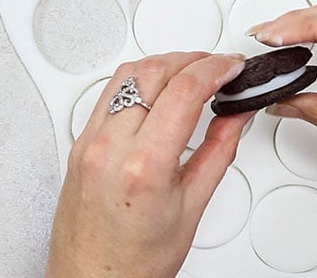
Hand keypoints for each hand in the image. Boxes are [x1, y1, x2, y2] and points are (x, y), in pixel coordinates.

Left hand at [46, 52, 252, 277]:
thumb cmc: (136, 260)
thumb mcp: (194, 204)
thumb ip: (220, 149)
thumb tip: (236, 114)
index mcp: (144, 165)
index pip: (184, 89)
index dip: (215, 68)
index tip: (233, 66)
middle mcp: (108, 147)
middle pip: (154, 70)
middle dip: (194, 59)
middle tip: (219, 68)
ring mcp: (88, 142)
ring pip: (127, 73)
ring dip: (165, 63)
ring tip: (192, 73)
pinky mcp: (79, 144)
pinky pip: (110, 92)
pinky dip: (141, 79)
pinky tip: (160, 89)